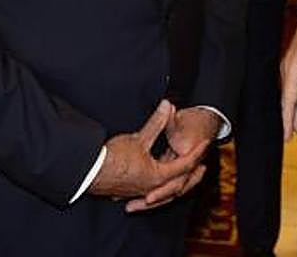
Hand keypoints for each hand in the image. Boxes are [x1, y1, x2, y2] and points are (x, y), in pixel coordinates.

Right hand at [89, 100, 209, 212]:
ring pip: (165, 190)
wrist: (90, 172)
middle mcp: (152, 188)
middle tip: (202, 167)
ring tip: (181, 172)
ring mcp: (140, 192)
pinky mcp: (130, 192)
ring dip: (177, 181)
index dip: (197, 152)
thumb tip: (167, 104)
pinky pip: (152, 191)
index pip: (185, 165)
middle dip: (192, 175)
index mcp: (158, 176)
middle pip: (179, 184)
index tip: (206, 143)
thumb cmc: (113, 157)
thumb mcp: (138, 138)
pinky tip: (156, 179)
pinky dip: (161, 186)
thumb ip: (156, 123)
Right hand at [280, 6, 296, 143]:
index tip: (286, 136)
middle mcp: (287, 67)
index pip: (287, 101)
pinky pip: (296, 86)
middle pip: (289, 101)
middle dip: (296, 121)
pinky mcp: (296, 61)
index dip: (287, 120)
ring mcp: (291, 64)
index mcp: (291, 68)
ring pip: (293, 95)